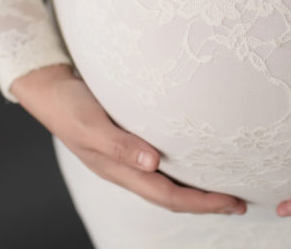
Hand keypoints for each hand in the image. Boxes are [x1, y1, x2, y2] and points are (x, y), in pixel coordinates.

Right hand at [9, 63, 246, 214]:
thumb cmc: (68, 104)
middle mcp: (127, 169)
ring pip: (168, 183)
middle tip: (241, 202)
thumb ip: (120, 144)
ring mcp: (127, 158)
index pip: (168, 195)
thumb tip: (152, 164)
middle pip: (173, 195)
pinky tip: (197, 161)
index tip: (232, 202)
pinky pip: (162, 164)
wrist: (49, 88)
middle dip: (207, 202)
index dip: (201, 202)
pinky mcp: (129, 142)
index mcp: (119, 170)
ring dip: (197, 189)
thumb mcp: (91, 123)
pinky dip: (183, 169)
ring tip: (225, 189)